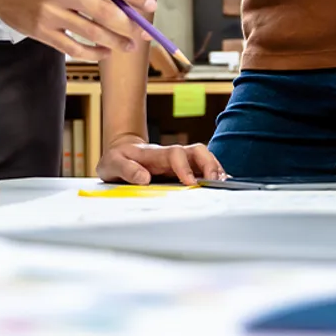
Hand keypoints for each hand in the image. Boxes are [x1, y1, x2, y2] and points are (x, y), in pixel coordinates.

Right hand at [0, 0, 156, 61]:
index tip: (150, 5)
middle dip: (130, 26)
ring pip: (92, 33)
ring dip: (116, 42)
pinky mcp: (41, 31)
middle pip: (105, 12)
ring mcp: (50, 12)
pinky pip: (73, 47)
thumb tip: (123, 3)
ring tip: (129, 46)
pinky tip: (104, 52)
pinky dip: (92, 52)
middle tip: (143, 34)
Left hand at [96, 135, 225, 185]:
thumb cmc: (117, 158)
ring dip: (214, 168)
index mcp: (155, 154)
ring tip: (222, 183)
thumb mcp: (113, 164)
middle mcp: (171, 155)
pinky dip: (213, 173)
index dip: (185, 167)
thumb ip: (127, 170)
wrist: (120, 151)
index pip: (175, 154)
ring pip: (203, 157)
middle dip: (209, 164)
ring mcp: (178, 160)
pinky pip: (201, 167)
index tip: (190, 183)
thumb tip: (144, 178)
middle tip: (214, 181)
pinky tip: (220, 183)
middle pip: (197, 151)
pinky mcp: (181, 167)